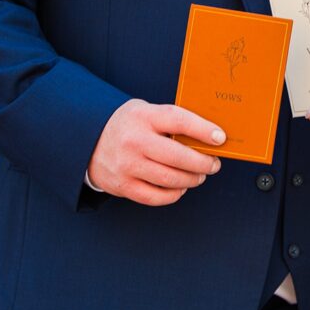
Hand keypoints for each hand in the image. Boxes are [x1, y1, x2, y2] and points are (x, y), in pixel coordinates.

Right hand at [87, 98, 224, 205]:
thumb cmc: (129, 125)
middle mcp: (134, 141)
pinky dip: (174, 194)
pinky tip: (180, 188)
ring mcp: (127, 166)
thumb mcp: (146, 112)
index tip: (220, 138)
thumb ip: (171, 121)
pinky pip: (156, 197)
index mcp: (143, 117)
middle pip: (178, 156)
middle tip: (214, 164)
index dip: (203, 130)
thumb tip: (208, 136)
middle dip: (203, 163)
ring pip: (170, 179)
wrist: (88, 140)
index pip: (179, 121)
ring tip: (199, 175)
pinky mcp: (123, 186)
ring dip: (191, 180)